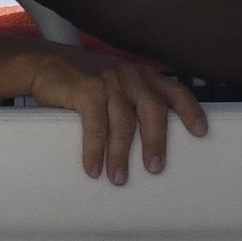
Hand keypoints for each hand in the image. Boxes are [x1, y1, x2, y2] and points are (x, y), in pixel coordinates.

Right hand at [27, 47, 207, 184]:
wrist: (41, 62)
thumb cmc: (77, 77)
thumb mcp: (112, 80)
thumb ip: (129, 97)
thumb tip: (143, 135)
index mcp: (141, 75)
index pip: (175, 91)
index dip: (191, 111)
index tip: (200, 133)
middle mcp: (130, 76)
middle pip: (154, 112)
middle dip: (156, 143)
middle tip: (155, 168)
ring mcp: (109, 82)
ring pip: (124, 125)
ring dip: (120, 156)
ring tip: (118, 178)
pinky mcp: (87, 91)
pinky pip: (96, 128)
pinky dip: (94, 151)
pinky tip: (93, 168)